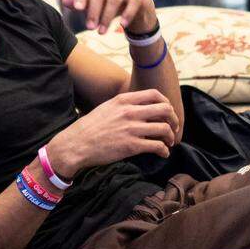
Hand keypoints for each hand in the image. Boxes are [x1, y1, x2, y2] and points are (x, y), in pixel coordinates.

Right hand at [46, 89, 177, 175]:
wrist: (76, 145)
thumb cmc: (89, 128)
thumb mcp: (106, 108)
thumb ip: (123, 105)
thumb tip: (140, 107)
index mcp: (124, 100)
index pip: (155, 95)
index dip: (167, 103)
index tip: (168, 112)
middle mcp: (130, 112)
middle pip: (165, 110)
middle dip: (174, 120)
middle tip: (173, 128)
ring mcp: (131, 129)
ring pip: (164, 129)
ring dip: (171, 137)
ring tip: (169, 143)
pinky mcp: (131, 146)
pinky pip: (157, 146)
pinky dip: (164, 151)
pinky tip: (163, 153)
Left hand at [62, 0, 156, 34]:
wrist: (138, 11)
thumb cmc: (112, 6)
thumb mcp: (96, 5)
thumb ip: (81, 3)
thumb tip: (64, 1)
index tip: (77, 9)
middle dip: (93, 11)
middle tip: (89, 28)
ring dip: (107, 17)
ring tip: (101, 32)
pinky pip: (133, 2)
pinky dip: (127, 14)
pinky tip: (121, 25)